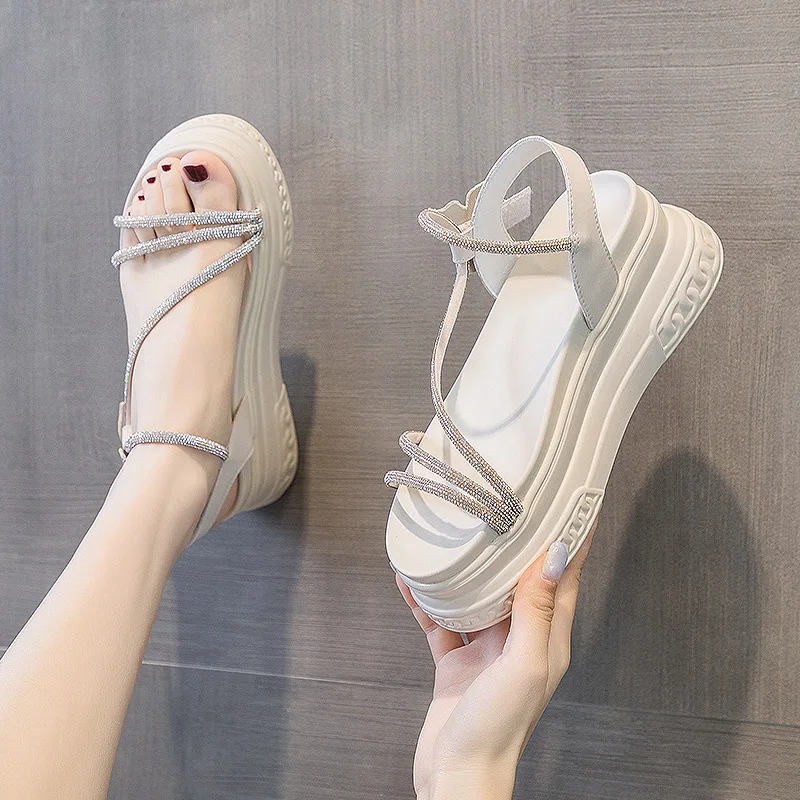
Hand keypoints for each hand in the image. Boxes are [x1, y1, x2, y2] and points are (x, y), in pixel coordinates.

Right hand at [398, 526, 594, 799]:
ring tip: (452, 538)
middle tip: (505, 507)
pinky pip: (442, 621)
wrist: (457, 774)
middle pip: (520, 580)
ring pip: (478, 596)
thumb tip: (555, 555)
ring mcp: (487, 650)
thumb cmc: (498, 729)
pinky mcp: (457, 662)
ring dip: (465, 570)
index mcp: (547, 639)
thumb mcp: (523, 663)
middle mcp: (520, 640)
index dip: (570, 540)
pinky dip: (427, 601)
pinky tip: (412, 581)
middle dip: (515, 544)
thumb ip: (537, 609)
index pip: (564, 577)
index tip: (573, 504)